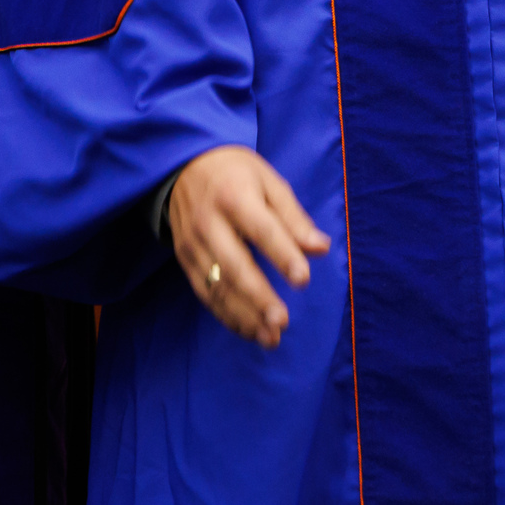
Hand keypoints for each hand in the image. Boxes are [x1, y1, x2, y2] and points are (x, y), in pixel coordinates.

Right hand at [166, 146, 330, 349]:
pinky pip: (205, 293)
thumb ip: (294, 218)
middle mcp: (209, 222)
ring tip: (270, 337)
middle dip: (258, 296)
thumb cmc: (236, 174)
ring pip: (217, 286)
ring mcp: (193, 244)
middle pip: (234, 265)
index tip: (303, 280)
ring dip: (243, 316)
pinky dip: (226, 315)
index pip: (261, 229)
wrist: (183, 166)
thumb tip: (321, 248)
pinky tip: (249, 330)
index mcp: (235, 195)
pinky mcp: (184, 260)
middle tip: (282, 322)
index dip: (282, 255)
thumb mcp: (268, 181)